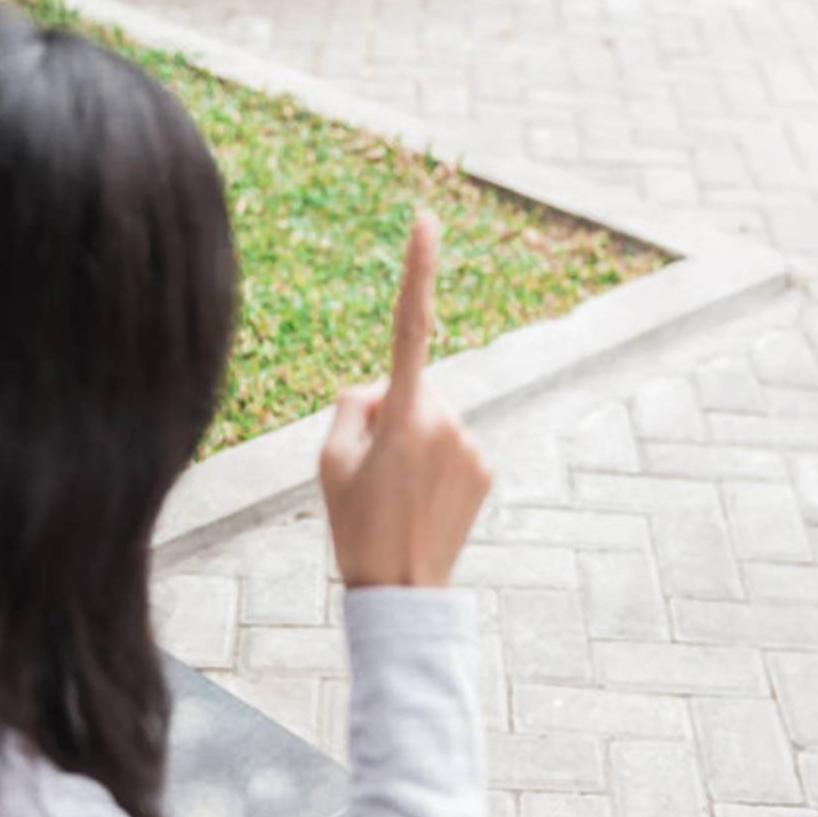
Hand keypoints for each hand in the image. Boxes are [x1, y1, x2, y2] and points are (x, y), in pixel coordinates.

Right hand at [319, 214, 492, 589]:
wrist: (402, 595)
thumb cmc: (355, 527)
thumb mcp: (329, 459)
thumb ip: (353, 405)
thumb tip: (383, 388)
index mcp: (404, 415)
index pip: (408, 327)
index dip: (417, 271)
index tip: (425, 221)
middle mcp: (447, 421)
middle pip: (409, 389)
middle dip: (389, 413)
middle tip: (370, 474)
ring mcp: (473, 445)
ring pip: (431, 420)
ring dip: (412, 443)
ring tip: (397, 496)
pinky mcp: (487, 467)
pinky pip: (452, 446)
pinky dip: (434, 465)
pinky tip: (422, 504)